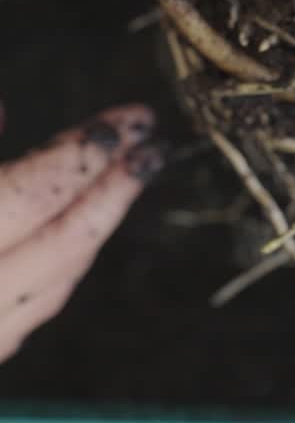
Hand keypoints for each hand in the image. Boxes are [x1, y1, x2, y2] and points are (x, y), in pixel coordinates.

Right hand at [0, 104, 162, 362]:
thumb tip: (2, 109)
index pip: (34, 197)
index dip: (86, 154)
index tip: (134, 122)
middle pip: (63, 246)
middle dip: (114, 190)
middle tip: (151, 148)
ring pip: (54, 287)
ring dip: (96, 230)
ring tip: (122, 181)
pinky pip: (29, 313)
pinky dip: (62, 269)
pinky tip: (78, 237)